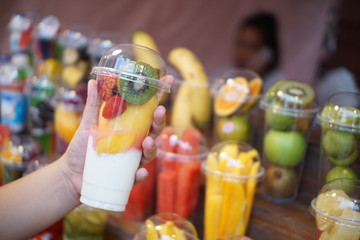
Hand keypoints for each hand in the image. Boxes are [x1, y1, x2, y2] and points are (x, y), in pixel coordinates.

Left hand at [61, 76, 174, 196]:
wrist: (71, 174)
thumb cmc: (82, 147)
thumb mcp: (88, 124)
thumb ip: (93, 104)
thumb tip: (93, 81)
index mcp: (129, 126)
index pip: (147, 111)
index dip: (158, 97)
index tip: (168, 80)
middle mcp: (134, 142)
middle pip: (153, 130)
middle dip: (159, 120)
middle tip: (159, 111)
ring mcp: (132, 159)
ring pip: (150, 152)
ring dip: (152, 147)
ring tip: (147, 142)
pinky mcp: (127, 176)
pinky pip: (137, 175)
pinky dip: (140, 174)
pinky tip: (140, 172)